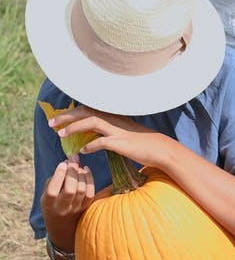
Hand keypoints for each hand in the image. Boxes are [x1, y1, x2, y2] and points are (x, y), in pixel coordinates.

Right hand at [42, 155, 94, 219]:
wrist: (61, 226)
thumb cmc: (52, 204)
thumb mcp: (45, 195)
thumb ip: (53, 180)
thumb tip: (67, 163)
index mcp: (48, 204)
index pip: (53, 191)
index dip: (58, 176)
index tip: (63, 163)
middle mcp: (62, 208)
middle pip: (70, 190)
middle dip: (72, 172)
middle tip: (73, 158)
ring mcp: (75, 209)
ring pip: (82, 190)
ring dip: (81, 174)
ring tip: (78, 165)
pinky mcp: (85, 207)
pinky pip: (90, 193)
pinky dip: (90, 179)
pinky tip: (86, 170)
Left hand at [49, 106, 168, 170]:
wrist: (159, 149)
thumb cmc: (141, 141)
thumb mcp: (122, 131)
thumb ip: (107, 129)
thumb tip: (89, 134)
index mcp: (113, 114)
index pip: (87, 108)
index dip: (71, 112)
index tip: (57, 118)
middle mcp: (114, 118)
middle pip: (86, 111)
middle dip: (66, 116)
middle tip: (51, 124)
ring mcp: (118, 129)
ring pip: (91, 122)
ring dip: (74, 127)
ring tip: (61, 135)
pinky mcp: (121, 142)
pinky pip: (102, 142)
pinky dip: (90, 146)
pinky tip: (82, 151)